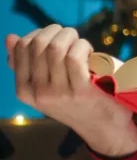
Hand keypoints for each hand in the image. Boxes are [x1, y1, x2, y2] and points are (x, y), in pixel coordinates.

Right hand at [6, 26, 136, 156]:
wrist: (103, 128)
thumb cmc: (76, 102)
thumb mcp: (46, 87)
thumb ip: (28, 65)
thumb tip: (10, 37)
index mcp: (25, 91)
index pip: (21, 49)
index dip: (38, 33)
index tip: (54, 35)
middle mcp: (38, 93)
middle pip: (38, 44)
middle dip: (55, 31)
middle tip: (70, 36)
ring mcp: (59, 93)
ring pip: (55, 48)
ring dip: (70, 36)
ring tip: (80, 43)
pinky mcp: (81, 91)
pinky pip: (74, 57)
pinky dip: (82, 46)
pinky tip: (89, 51)